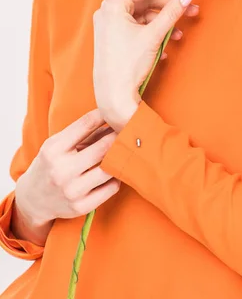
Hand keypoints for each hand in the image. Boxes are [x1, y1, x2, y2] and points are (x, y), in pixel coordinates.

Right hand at [15, 109, 120, 227]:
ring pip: (109, 169)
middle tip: (130, 130)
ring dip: (120, 158)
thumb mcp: (58, 144)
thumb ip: (83, 132)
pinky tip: (114, 171)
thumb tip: (113, 116)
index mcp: (53, 149)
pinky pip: (111, 188)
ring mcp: (71, 191)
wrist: (33, 199)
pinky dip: (116, 177)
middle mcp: (61, 170)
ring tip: (125, 151)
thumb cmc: (50, 164)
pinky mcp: (80, 207)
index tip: (117, 111)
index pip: (86, 124)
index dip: (105, 115)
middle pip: (103, 147)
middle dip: (119, 136)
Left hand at [92, 0, 198, 130]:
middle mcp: (108, 11)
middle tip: (191, 9)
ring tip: (180, 33)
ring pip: (144, 15)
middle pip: (146, 0)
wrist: (114, 96)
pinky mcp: (114, 37)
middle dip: (170, 6)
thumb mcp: (154, 35)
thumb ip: (172, 13)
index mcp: (113, 5)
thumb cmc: (128, 66)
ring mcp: (110, 24)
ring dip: (164, 22)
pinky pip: (138, 27)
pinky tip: (166, 46)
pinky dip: (154, 32)